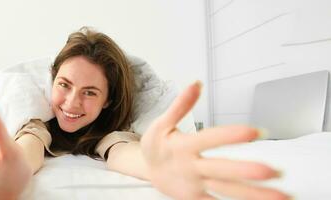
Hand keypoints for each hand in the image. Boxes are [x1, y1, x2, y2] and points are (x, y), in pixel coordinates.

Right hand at [140, 81, 289, 199]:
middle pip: (223, 170)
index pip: (210, 139)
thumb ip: (181, 105)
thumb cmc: (157, 145)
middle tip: (274, 171)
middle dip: (248, 172)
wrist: (145, 170)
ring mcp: (195, 185)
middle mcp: (191, 167)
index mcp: (183, 146)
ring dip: (254, 195)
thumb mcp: (162, 123)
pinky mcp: (195, 198)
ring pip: (228, 191)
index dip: (231, 135)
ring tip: (280, 196)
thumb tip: (196, 84)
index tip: (255, 131)